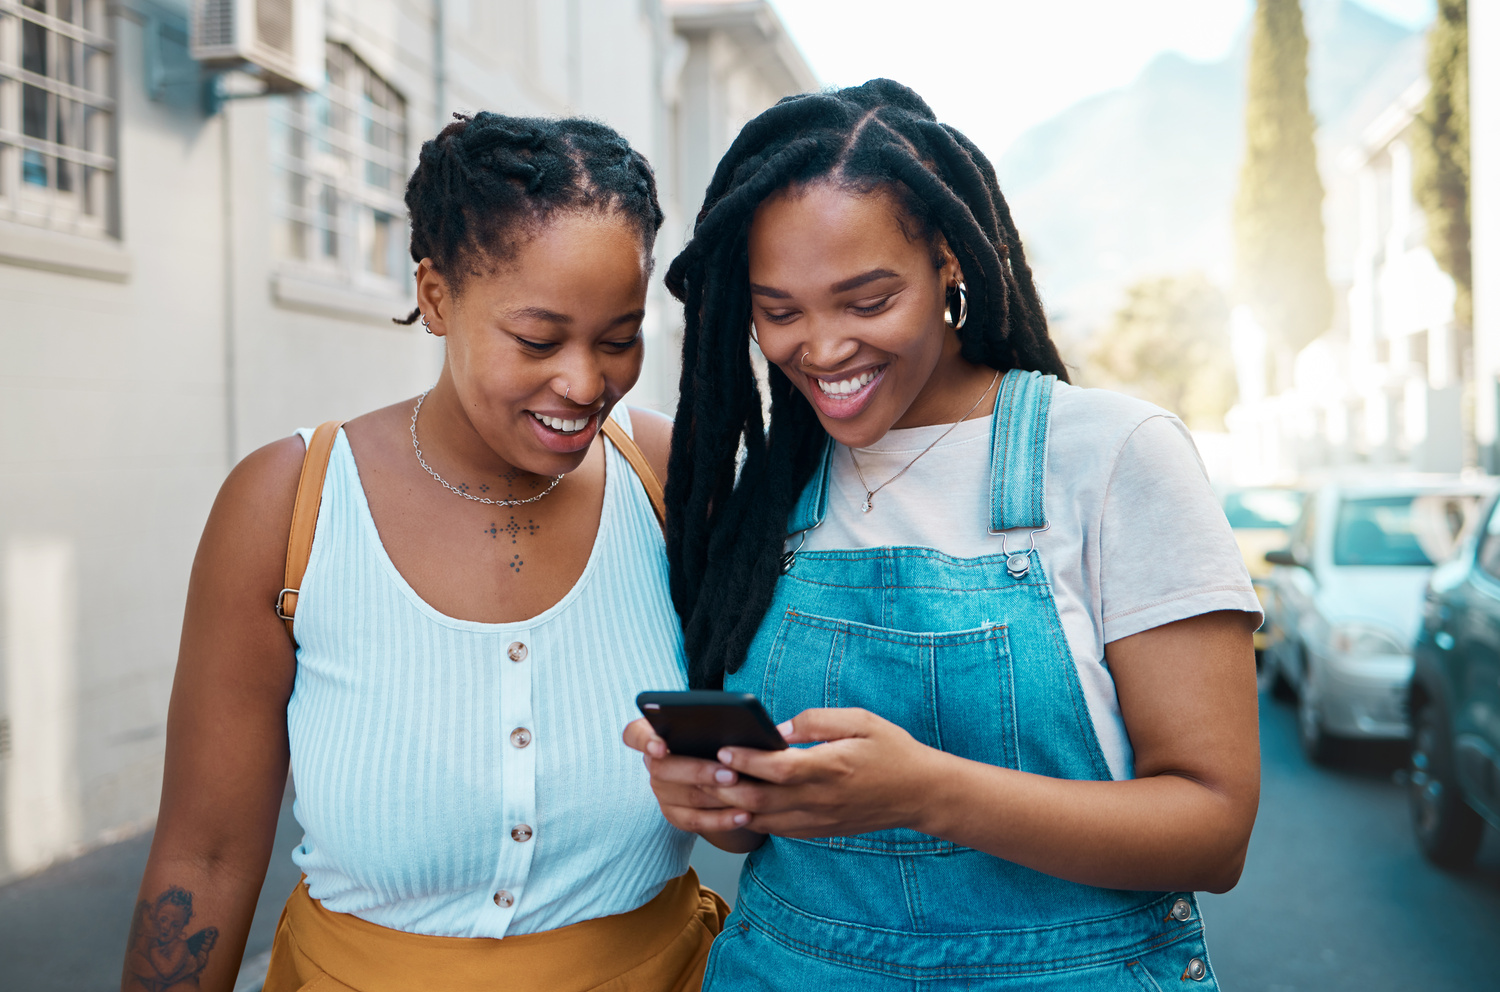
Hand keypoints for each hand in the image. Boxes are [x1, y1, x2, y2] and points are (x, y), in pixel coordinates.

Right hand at [622, 718, 754, 834]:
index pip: (635, 734)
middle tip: (730, 774)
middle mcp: (653, 763)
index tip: (660, 748)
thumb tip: (732, 726)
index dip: (645, 741)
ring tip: (746, 791)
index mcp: (654, 733)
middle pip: (663, 769)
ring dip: (718, 796)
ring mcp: (661, 791)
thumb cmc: (716, 736)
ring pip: (685, 796)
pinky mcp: (675, 814)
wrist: (720, 767)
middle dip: (699, 772)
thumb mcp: (712, 725)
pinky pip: (696, 821)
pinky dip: (722, 819)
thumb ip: (712, 723)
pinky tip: (743, 814)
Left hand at [707, 708, 938, 839]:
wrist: (921, 793)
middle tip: (702, 772)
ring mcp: (820, 820)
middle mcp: (821, 799)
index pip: (778, 768)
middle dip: (727, 787)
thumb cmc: (891, 750)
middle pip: (762, 800)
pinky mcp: (820, 831)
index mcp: (831, 768)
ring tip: (710, 789)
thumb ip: (816, 721)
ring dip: (734, 807)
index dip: (746, 761)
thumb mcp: (860, 720)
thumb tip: (776, 729)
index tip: (723, 749)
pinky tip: (738, 805)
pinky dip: (754, 820)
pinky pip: (778, 830)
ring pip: (765, 821)